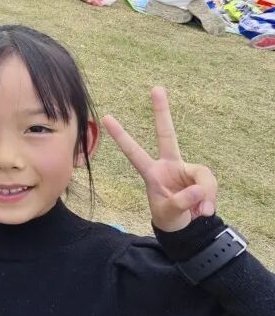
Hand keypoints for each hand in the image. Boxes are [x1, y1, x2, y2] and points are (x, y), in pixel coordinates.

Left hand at [102, 87, 216, 232]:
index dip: (122, 137)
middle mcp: (168, 165)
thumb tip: (198, 190)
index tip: (106, 118)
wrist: (186, 226)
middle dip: (162, 112)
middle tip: (156, 88)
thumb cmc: (170, 216)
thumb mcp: (170, 213)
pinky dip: (209, 200)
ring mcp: (185, 169)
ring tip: (200, 211)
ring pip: (202, 175)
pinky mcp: (201, 177)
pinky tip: (204, 211)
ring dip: (204, 194)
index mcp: (151, 172)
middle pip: (167, 134)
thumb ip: (181, 202)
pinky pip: (210, 185)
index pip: (134, 152)